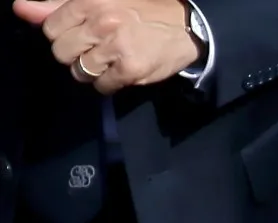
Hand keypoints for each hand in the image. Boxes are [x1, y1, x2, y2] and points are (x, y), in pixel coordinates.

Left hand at [13, 0, 202, 93]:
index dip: (65, 37)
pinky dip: (109, 83)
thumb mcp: (99, 1)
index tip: (83, 36)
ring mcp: (116, 47)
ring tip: (111, 61)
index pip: (51, 29)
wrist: (185, 27)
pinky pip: (102, 86)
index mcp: (89, 2)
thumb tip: (20, 9)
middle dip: (76, 55)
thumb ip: (57, 6)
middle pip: (62, 53)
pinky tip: (122, 72)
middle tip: (98, 50)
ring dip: (93, 71)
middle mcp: (101, 23)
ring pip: (80, 72)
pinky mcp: (131, 70)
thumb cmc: (139, 12)